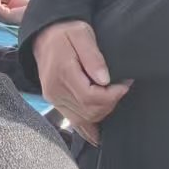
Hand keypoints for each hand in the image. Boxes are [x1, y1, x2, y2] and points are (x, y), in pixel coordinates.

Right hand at [33, 21, 129, 146]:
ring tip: (112, 97)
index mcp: (63, 73)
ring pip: (83, 119)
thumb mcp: (82, 34)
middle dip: (110, 103)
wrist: (44, 34)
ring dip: (102, 112)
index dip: (112, 95)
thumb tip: (105, 80)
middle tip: (121, 88)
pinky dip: (87, 129)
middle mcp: (55, 90)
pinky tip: (97, 136)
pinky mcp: (55, 101)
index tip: (124, 84)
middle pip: (89, 111)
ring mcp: (54, 99)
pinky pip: (73, 121)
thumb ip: (93, 57)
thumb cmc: (65, 31)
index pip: (91, 97)